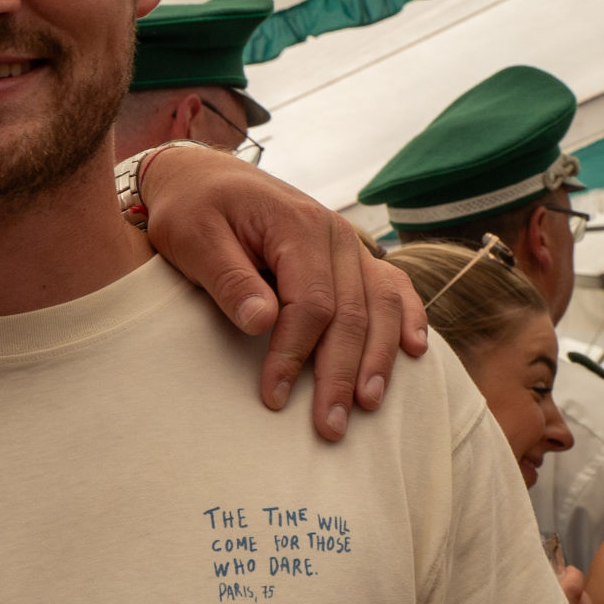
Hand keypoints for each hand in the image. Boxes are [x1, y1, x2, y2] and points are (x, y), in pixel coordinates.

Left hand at [137, 147, 428, 440]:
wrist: (199, 175)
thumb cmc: (190, 208)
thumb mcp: (191, 238)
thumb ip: (227, 278)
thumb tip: (262, 323)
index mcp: (296, 226)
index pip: (309, 303)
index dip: (295, 354)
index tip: (274, 397)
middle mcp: (334, 233)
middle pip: (351, 313)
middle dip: (341, 374)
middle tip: (329, 428)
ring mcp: (346, 244)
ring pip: (379, 305)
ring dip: (378, 358)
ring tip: (368, 403)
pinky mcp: (347, 256)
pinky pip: (391, 285)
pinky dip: (406, 317)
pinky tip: (413, 350)